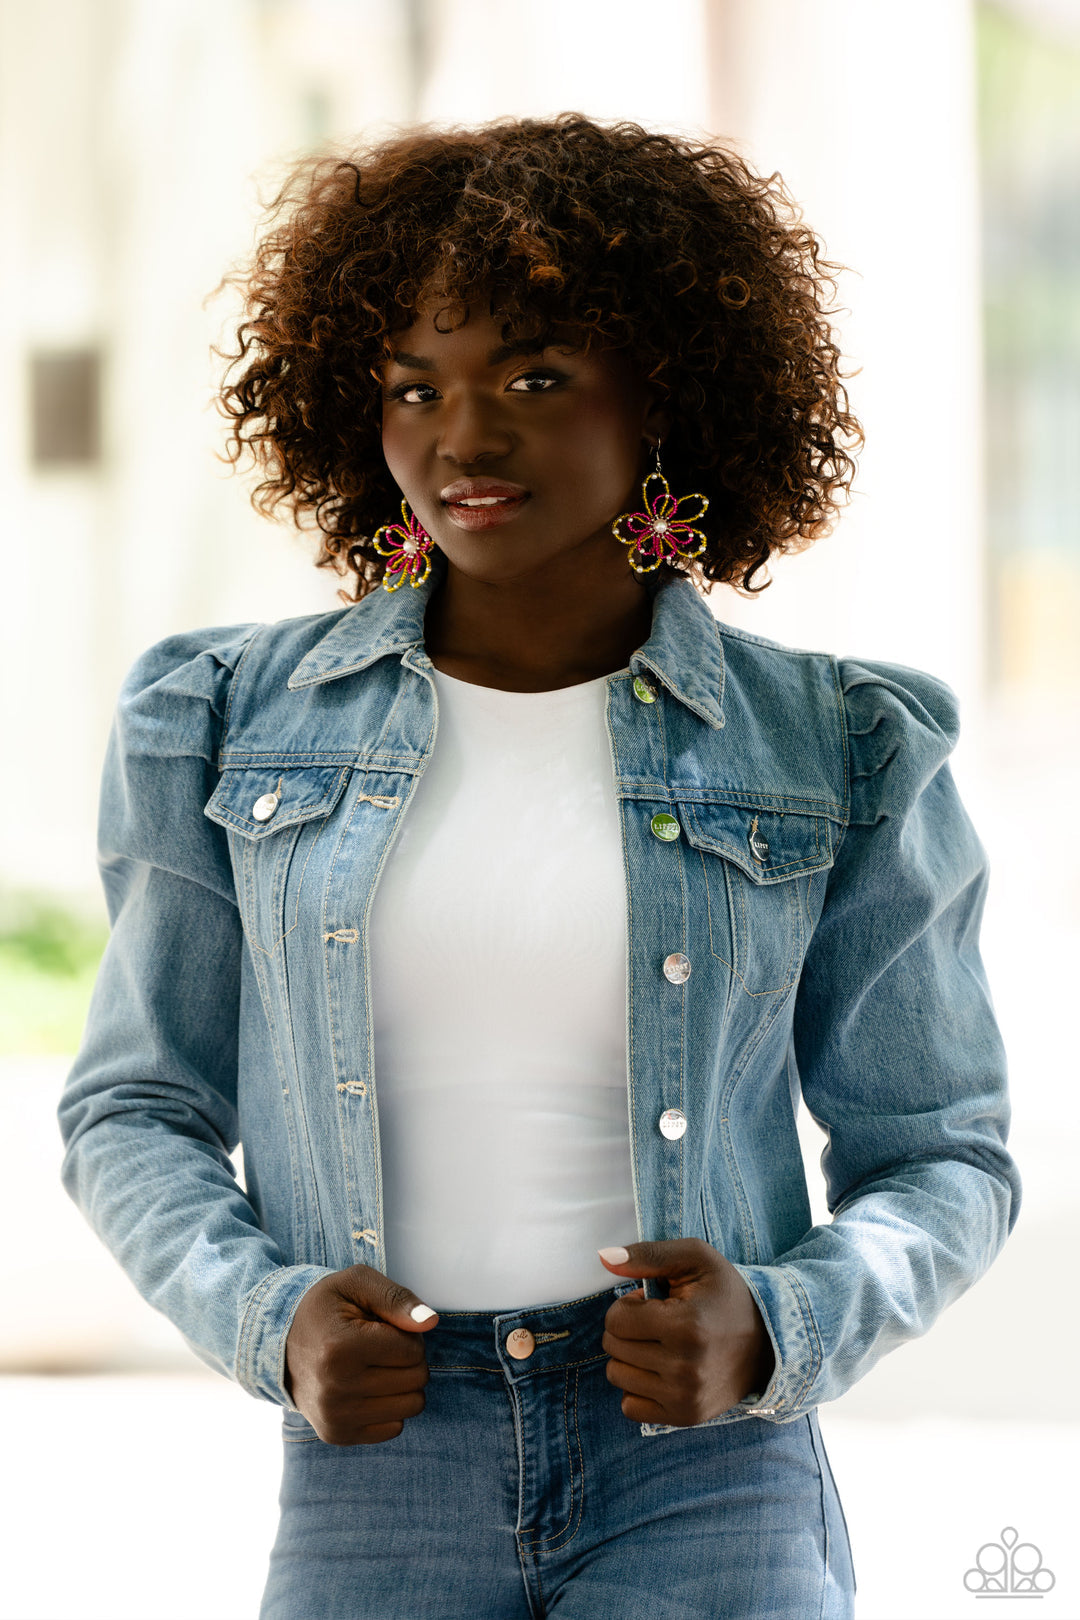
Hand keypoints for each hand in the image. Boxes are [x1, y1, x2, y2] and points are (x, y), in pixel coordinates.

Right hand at [284, 1263, 438, 1445]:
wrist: (279, 1343)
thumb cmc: (325, 1308)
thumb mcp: (356, 1283)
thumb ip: (396, 1298)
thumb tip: (430, 1322)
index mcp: (340, 1348)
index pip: (413, 1350)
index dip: (407, 1333)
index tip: (382, 1326)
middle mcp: (335, 1389)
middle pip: (416, 1379)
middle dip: (408, 1358)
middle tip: (379, 1346)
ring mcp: (335, 1417)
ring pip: (412, 1405)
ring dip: (402, 1383)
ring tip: (374, 1365)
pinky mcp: (336, 1435)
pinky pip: (395, 1427)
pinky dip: (389, 1406)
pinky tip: (366, 1388)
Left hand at [597, 1239, 775, 1425]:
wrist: (767, 1344)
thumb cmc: (724, 1295)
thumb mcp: (696, 1259)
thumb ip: (647, 1254)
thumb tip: (603, 1257)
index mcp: (687, 1327)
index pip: (616, 1320)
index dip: (628, 1305)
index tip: (652, 1303)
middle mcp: (685, 1368)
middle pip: (613, 1347)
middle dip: (627, 1329)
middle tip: (658, 1323)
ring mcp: (685, 1398)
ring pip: (617, 1375)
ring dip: (630, 1357)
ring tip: (659, 1345)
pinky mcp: (685, 1417)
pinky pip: (629, 1406)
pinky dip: (637, 1387)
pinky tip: (659, 1371)